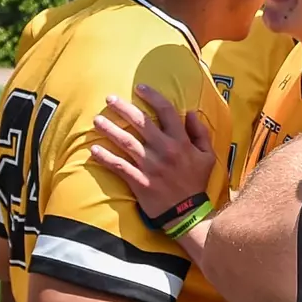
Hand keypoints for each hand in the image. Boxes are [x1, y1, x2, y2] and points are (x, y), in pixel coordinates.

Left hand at [89, 85, 217, 218]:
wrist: (188, 213)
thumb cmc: (196, 183)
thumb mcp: (208, 157)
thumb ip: (200, 133)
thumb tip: (189, 113)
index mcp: (181, 142)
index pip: (167, 112)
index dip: (153, 97)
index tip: (140, 88)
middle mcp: (165, 150)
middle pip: (141, 123)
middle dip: (123, 108)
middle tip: (109, 98)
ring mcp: (150, 166)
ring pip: (126, 142)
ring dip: (109, 130)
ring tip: (96, 120)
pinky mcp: (139, 181)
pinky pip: (118, 166)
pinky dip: (105, 158)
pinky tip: (93, 150)